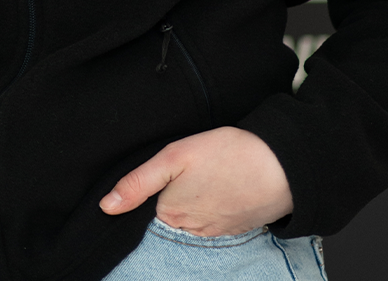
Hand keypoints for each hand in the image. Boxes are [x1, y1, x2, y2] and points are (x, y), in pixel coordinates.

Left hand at [98, 126, 292, 237]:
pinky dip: (213, 204)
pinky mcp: (234, 227)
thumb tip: (106, 207)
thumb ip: (139, 182)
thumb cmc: (227, 155)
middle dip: (173, 196)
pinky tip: (220, 186)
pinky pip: (213, 219)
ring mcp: (214, 232)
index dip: (151, 190)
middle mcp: (190, 230)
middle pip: (169, 214)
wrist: (280, 166)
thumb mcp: (175, 157)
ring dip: (194, 201)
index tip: (164, 174)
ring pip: (192, 218)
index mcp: (170, 214)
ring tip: (206, 177)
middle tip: (190, 171)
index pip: (146, 209)